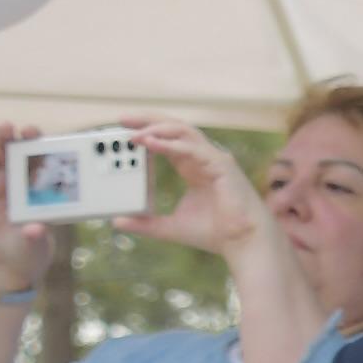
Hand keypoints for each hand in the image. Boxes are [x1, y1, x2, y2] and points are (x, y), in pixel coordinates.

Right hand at [0, 122, 54, 294]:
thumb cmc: (26, 251)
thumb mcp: (33, 246)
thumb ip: (34, 237)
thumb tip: (35, 230)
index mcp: (47, 191)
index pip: (54, 165)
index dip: (55, 151)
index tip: (58, 141)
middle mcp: (28, 181)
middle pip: (29, 152)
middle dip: (30, 138)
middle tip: (29, 129)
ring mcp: (5, 179)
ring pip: (6, 152)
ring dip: (6, 138)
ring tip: (5, 128)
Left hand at [113, 117, 270, 256]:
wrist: (244, 243)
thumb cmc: (217, 233)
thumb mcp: (171, 227)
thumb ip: (146, 223)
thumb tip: (118, 221)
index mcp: (194, 168)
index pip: (168, 141)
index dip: (148, 132)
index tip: (123, 131)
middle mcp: (204, 159)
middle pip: (175, 128)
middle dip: (149, 120)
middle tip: (122, 119)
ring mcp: (214, 160)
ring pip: (183, 131)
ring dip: (157, 128)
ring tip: (134, 133)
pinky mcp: (221, 165)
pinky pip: (192, 148)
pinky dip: (170, 144)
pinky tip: (150, 143)